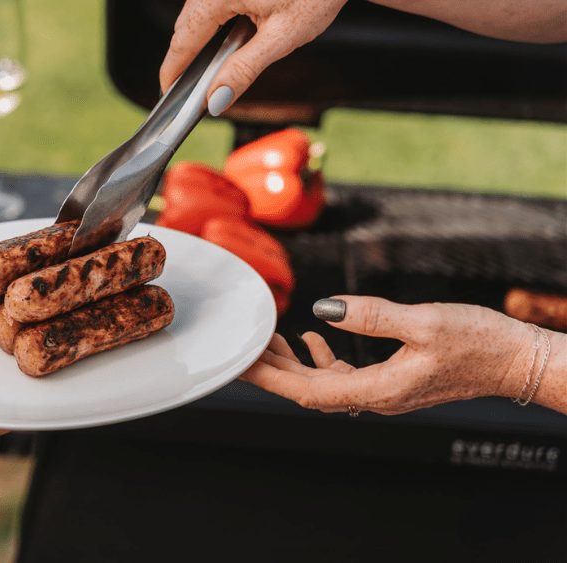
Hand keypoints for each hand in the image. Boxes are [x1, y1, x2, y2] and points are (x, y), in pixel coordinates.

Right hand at [159, 0, 346, 114]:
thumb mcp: (282, 37)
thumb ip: (243, 70)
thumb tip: (216, 100)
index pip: (183, 40)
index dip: (172, 70)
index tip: (167, 92)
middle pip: (185, 25)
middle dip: (184, 57)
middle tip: (188, 89)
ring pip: (197, 13)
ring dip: (199, 40)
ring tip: (207, 68)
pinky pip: (211, 3)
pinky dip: (212, 24)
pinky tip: (225, 40)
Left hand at [240, 296, 541, 414]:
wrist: (517, 359)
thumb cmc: (479, 342)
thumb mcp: (424, 321)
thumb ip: (372, 316)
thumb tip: (323, 310)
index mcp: (380, 391)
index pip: (308, 390)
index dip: (271, 377)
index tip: (242, 362)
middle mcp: (376, 398)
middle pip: (308, 389)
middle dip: (272, 370)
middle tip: (241, 350)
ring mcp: (383, 391)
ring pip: (322, 383)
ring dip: (293, 364)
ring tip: (269, 340)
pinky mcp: (391, 380)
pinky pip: (342, 375)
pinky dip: (320, 358)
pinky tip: (311, 338)